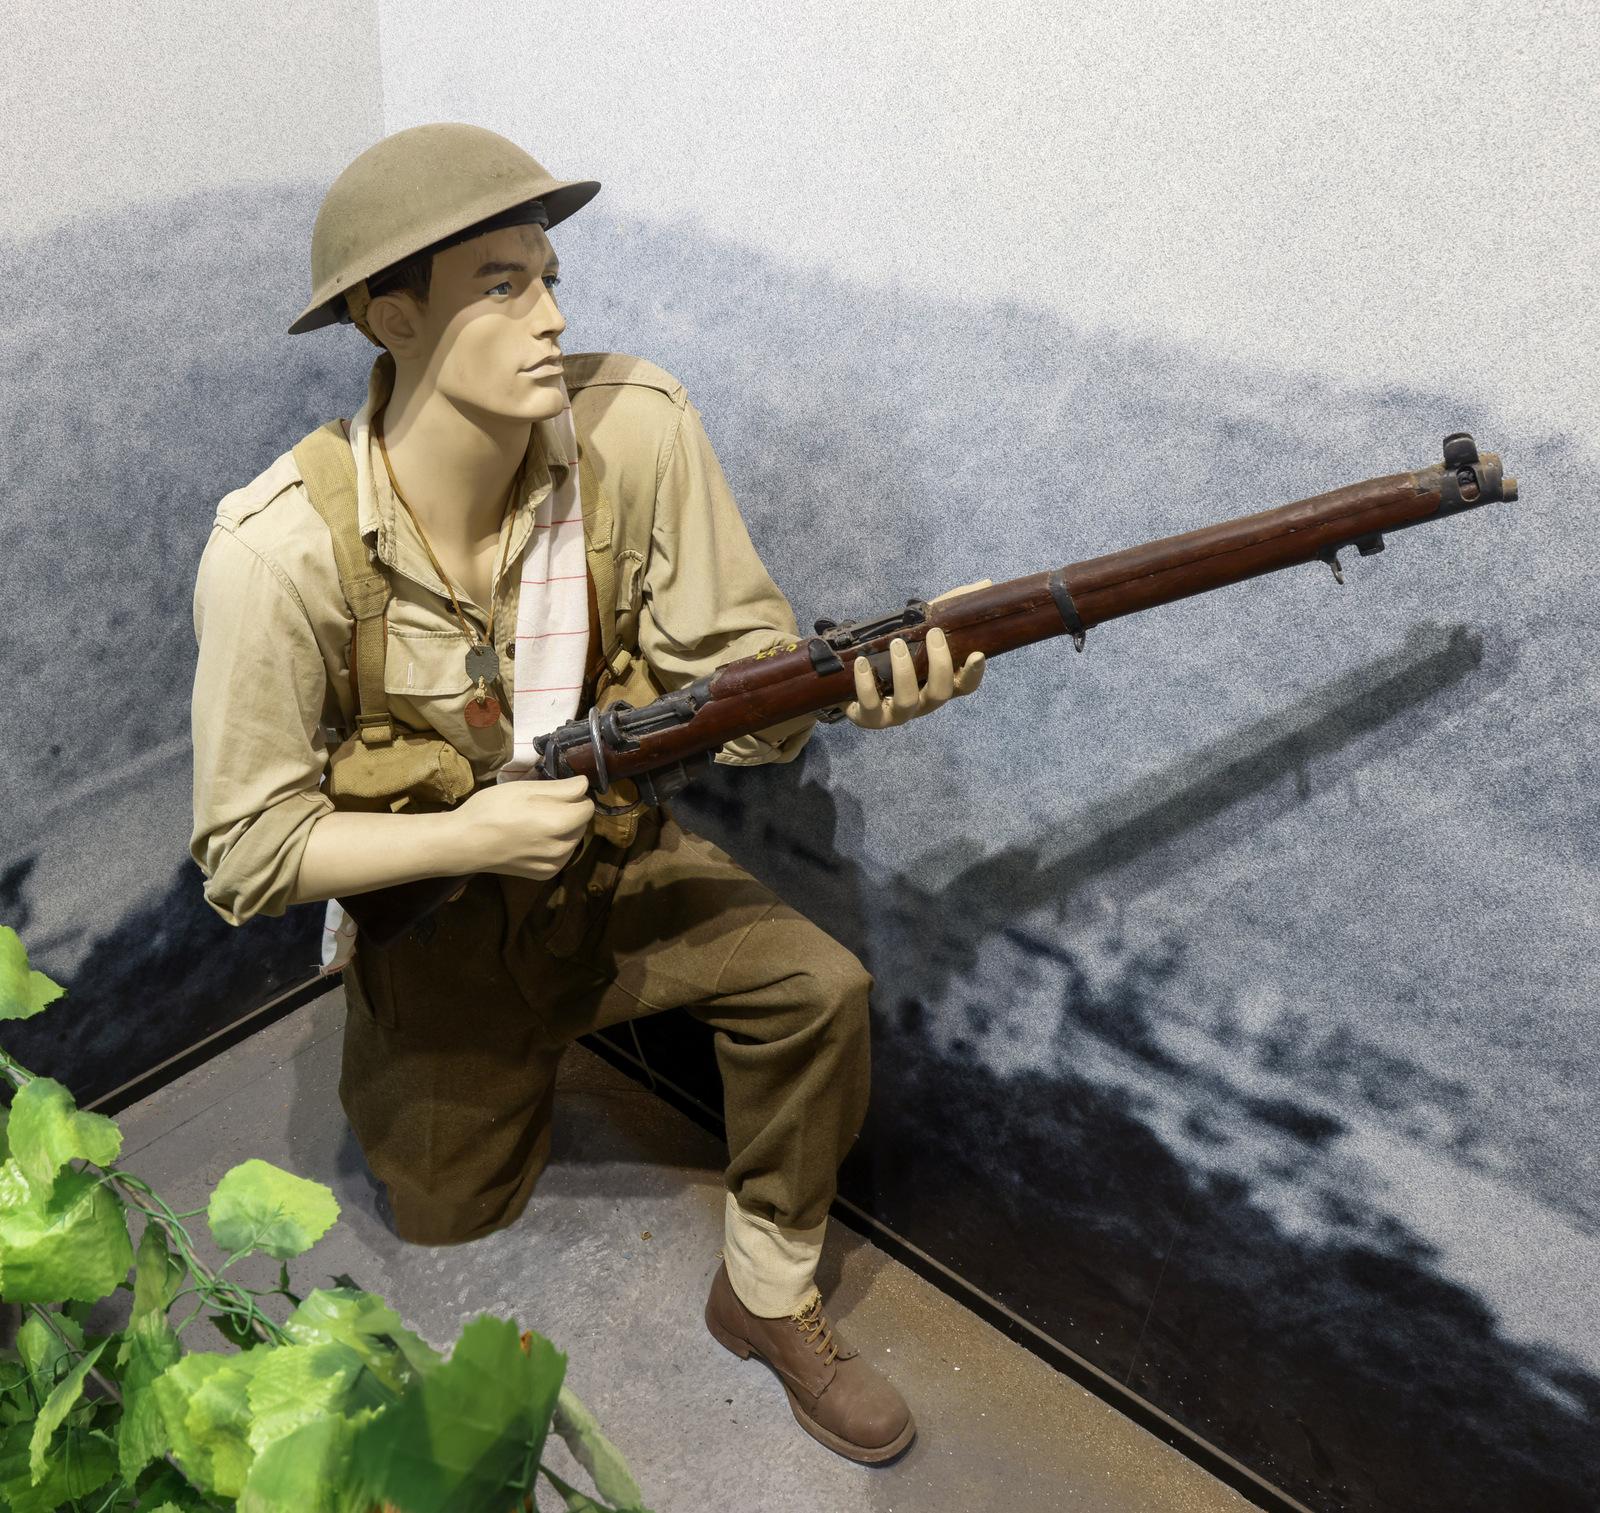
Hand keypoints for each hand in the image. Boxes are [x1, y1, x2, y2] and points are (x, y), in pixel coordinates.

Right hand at [446, 775, 593, 879]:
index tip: (553, 793)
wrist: (465, 844)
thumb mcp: (524, 789)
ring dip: (563, 829)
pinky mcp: (546, 875)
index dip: (574, 795)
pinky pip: (561, 855)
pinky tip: (532, 840)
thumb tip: (585, 784)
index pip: (587, 806)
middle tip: (538, 807)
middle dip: (568, 812)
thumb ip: (561, 788)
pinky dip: (554, 845)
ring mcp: (555, 864)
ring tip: (533, 824)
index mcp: (560, 824)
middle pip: (581, 823)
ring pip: (573, 839)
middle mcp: (563, 848)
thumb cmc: (492, 810)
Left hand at [841, 579, 989, 729]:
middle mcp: (922, 702)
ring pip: (908, 701)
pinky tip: (863, 662)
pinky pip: (870, 706)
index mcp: (937, 683)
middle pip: (941, 693)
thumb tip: (985, 585)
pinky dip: (866, 684)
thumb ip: (948, 608)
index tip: (977, 654)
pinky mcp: (870, 717)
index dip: (974, 674)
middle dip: (940, 664)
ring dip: (904, 671)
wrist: (848, 679)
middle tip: (933, 634)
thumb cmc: (891, 653)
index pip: (964, 686)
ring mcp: (896, 713)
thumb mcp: (919, 628)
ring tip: (897, 644)